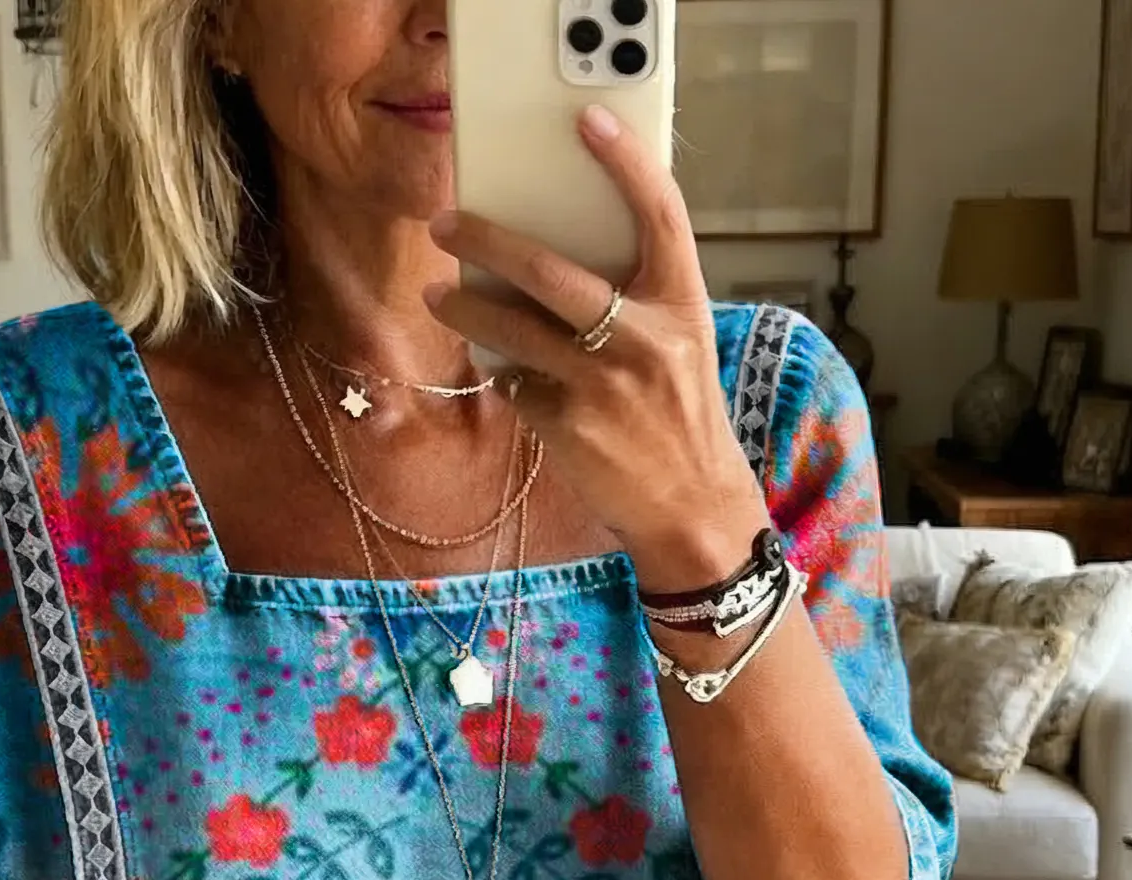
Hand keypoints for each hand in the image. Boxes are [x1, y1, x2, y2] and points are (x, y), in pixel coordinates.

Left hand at [423, 105, 769, 594]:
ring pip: (514, 329)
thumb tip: (549, 258)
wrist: (692, 505)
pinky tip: (499, 367)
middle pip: (551, 270)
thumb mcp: (680, 343)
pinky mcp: (570, 427)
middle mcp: (646, 338)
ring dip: (466, 307)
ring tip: (439, 295)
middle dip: (488, 240)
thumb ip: (636, 297)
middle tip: (447, 222)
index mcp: (683, 302)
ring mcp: (604, 385)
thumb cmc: (680, 415)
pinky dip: (503, 371)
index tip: (587, 120)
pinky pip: (517, 383)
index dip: (625, 161)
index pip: (660, 213)